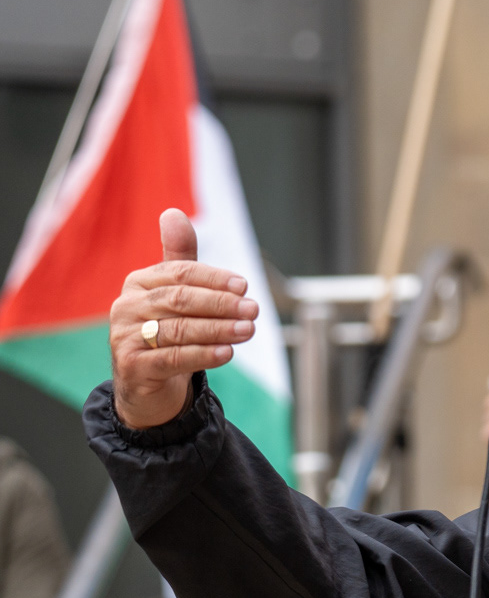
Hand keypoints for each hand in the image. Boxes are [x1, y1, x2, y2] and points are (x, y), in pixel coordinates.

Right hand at [109, 208, 257, 427]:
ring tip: (248, 330)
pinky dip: (203, 355)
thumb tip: (173, 213)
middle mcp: (127, 307)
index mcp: (139, 283)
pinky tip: (228, 353)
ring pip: (180, 330)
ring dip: (219, 330)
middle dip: (221, 304)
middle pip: (181, 300)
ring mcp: (125, 337)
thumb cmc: (167, 331)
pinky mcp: (132, 367)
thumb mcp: (175, 294)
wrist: (146, 384)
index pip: (181, 274)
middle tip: (254, 309)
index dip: (214, 279)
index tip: (244, 286)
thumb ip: (181, 258)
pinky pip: (173, 358)